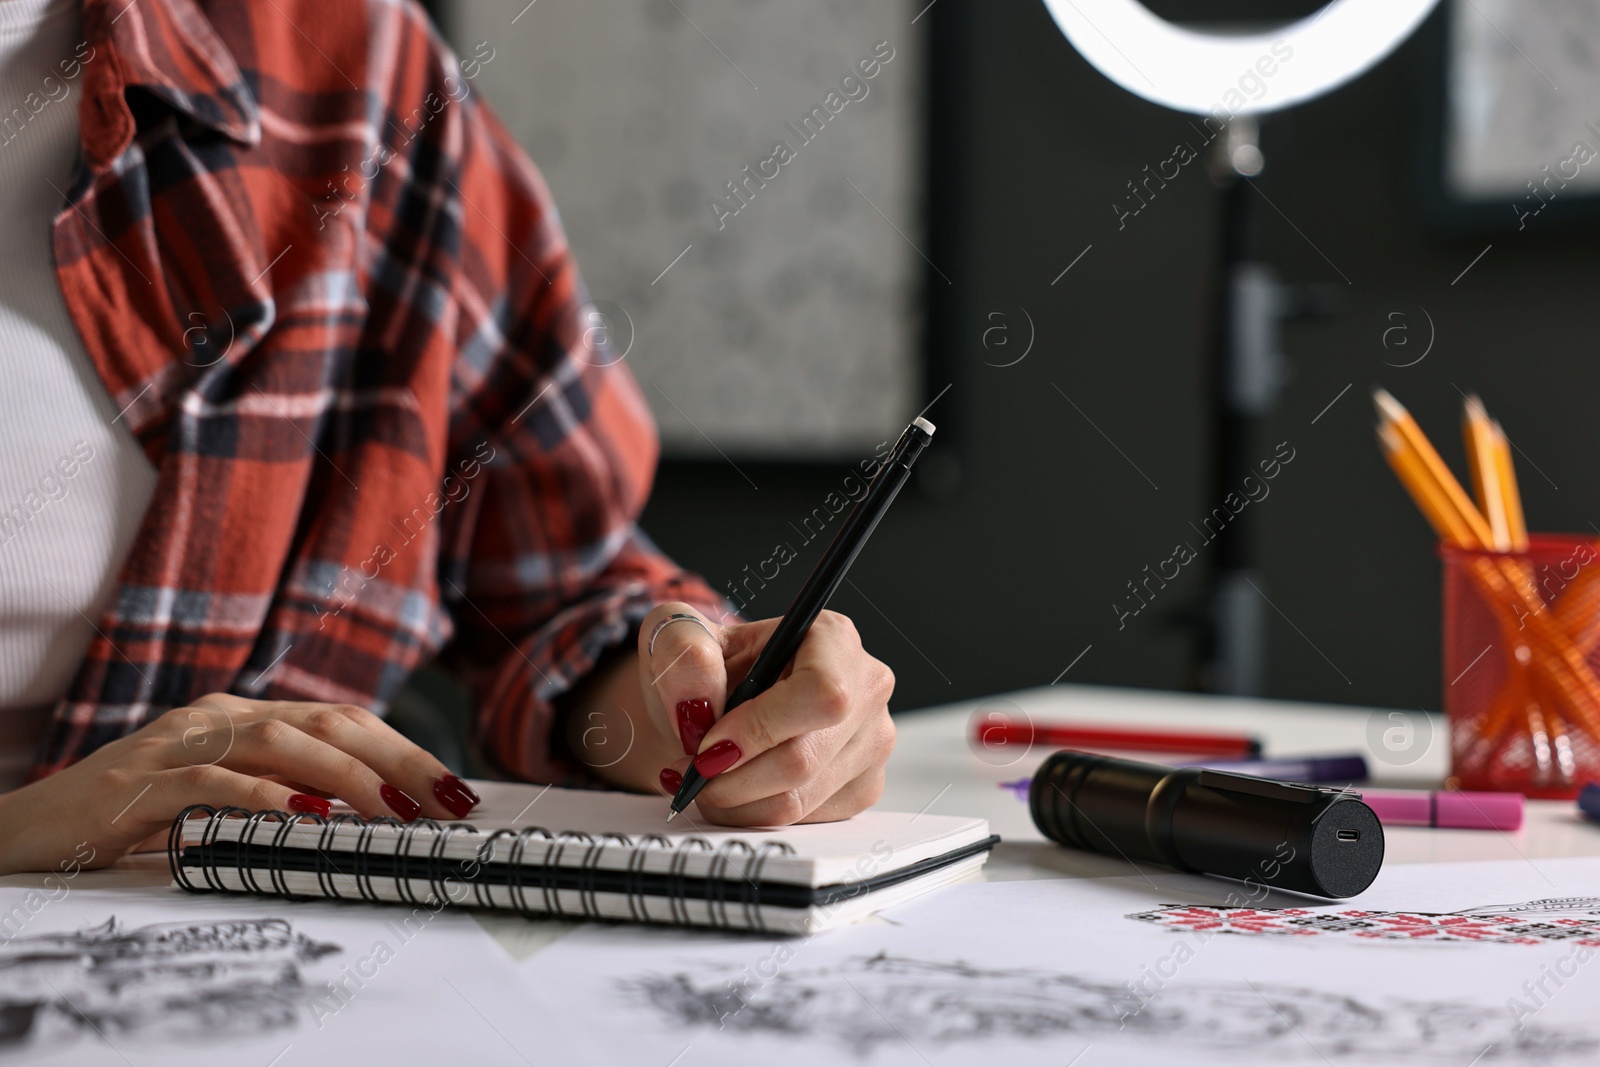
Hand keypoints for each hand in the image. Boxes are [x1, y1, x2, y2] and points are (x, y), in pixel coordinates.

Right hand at [0, 694, 480, 874]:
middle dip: (395, 761)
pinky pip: (209, 782)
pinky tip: (302, 814)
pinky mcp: (137, 783)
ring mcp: (177, 744)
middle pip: (325, 723)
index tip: (454, 791)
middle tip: (445, 801)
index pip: (343, 722)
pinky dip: (262, 796)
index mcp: (244, 717)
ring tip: (393, 810)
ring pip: (278, 741)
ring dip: (345, 776)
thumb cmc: (134, 819)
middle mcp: (217, 717)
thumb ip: (282, 797)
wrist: (26, 830)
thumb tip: (371, 822)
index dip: (404, 752)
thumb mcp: (222, 801)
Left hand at [633, 602, 895, 825]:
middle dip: (733, 777)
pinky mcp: (862, 787)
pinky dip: (753, 814)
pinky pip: (803, 822)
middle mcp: (867, 688)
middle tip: (691, 770)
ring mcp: (872, 742)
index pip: (820, 693)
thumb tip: (699, 701)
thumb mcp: (678, 639)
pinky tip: (735, 787)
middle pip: (804, 759)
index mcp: (832, 638)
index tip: (709, 746)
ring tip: (704, 778)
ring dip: (735, 800)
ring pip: (799, 800)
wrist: (714, 704)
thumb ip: (684, 654)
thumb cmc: (706, 669)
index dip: (760, 729)